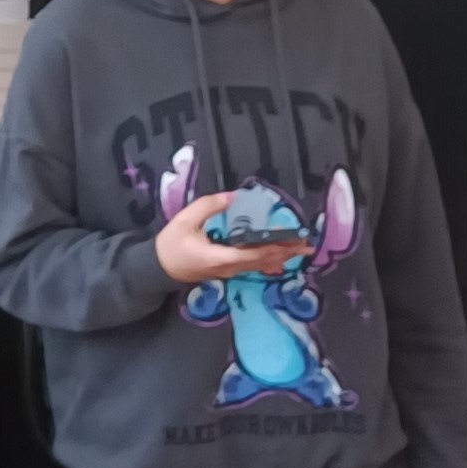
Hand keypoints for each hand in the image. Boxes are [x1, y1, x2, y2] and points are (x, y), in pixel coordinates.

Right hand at [153, 192, 303, 288]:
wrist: (159, 266)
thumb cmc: (172, 243)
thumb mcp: (186, 219)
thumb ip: (209, 206)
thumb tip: (233, 196)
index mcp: (221, 256)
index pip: (255, 253)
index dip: (276, 246)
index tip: (293, 238)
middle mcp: (230, 267)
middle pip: (263, 261)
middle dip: (286, 253)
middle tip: (308, 246)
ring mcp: (229, 271)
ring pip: (260, 266)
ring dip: (281, 258)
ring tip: (299, 252)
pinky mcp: (226, 269)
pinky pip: (252, 267)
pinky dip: (268, 263)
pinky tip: (278, 263)